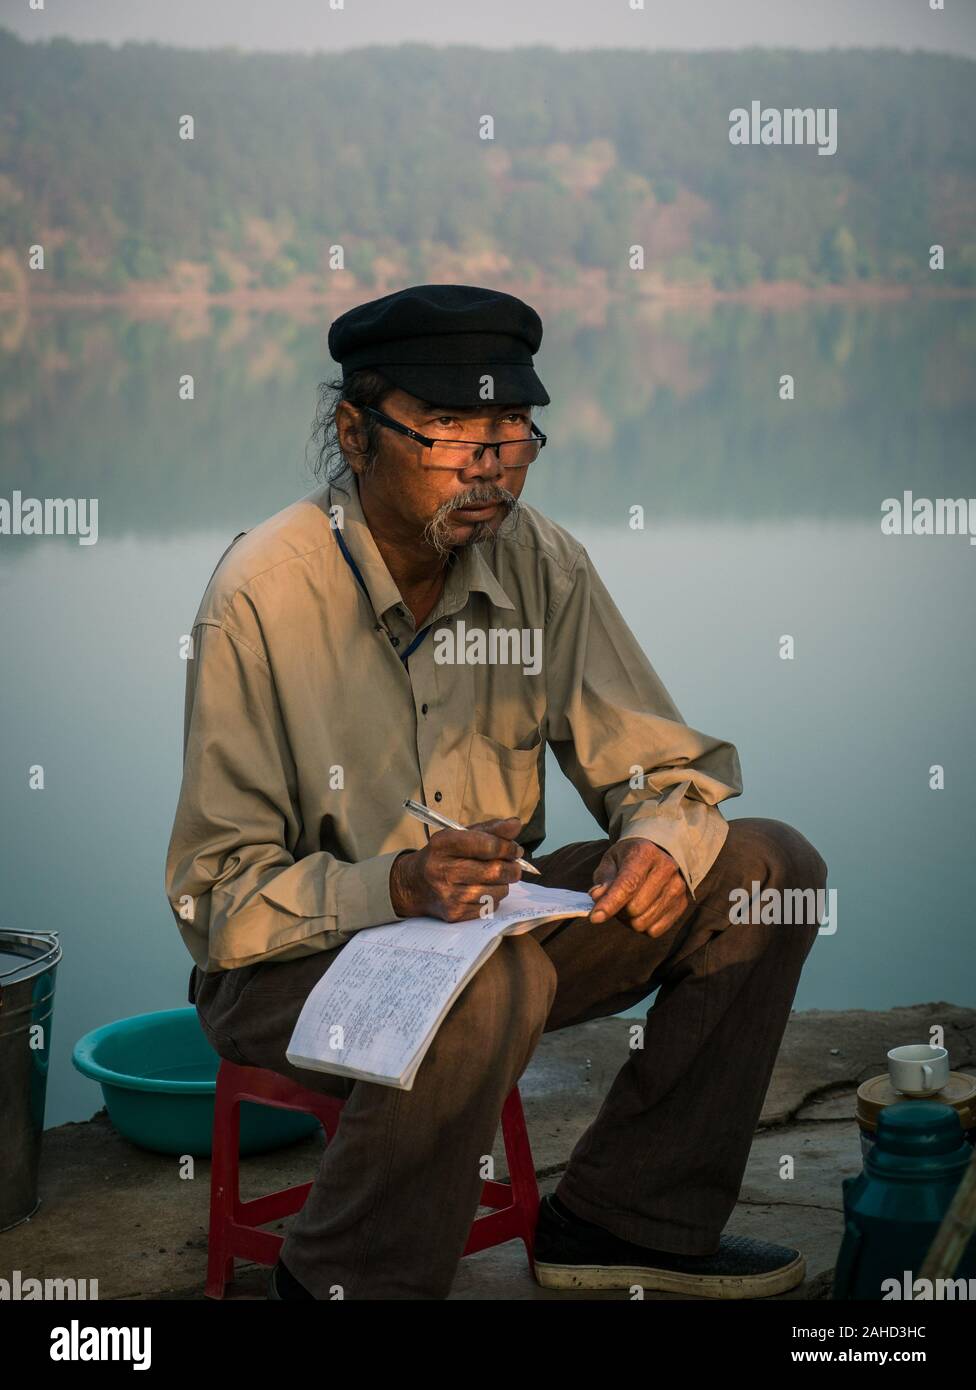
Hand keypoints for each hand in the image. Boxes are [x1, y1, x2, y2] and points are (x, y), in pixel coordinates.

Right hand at [389, 816, 523, 922]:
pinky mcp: (454, 913)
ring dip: (504, 884)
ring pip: (497, 891)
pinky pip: (490, 906)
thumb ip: (489, 829)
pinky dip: (493, 898)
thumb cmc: (443, 856)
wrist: (414, 884)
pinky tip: (483, 890)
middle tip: (514, 866)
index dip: (508, 848)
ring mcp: (448, 894)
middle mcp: (443, 869)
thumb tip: (516, 824)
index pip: (488, 846)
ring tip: (496, 878)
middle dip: (513, 868)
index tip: (516, 849)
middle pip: (496, 871)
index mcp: (444, 844)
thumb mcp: (459, 835)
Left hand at [587, 837, 689, 936]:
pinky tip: (642, 911)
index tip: (594, 918)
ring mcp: (678, 887)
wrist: (658, 853)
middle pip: (634, 908)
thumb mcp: (611, 861)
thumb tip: (597, 896)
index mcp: (645, 853)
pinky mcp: (682, 904)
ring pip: (643, 922)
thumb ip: (603, 880)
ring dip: (629, 920)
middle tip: (616, 901)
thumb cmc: (628, 859)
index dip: (610, 903)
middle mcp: (666, 868)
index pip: (628, 883)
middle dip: (618, 910)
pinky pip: (654, 931)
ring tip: (629, 904)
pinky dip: (642, 926)